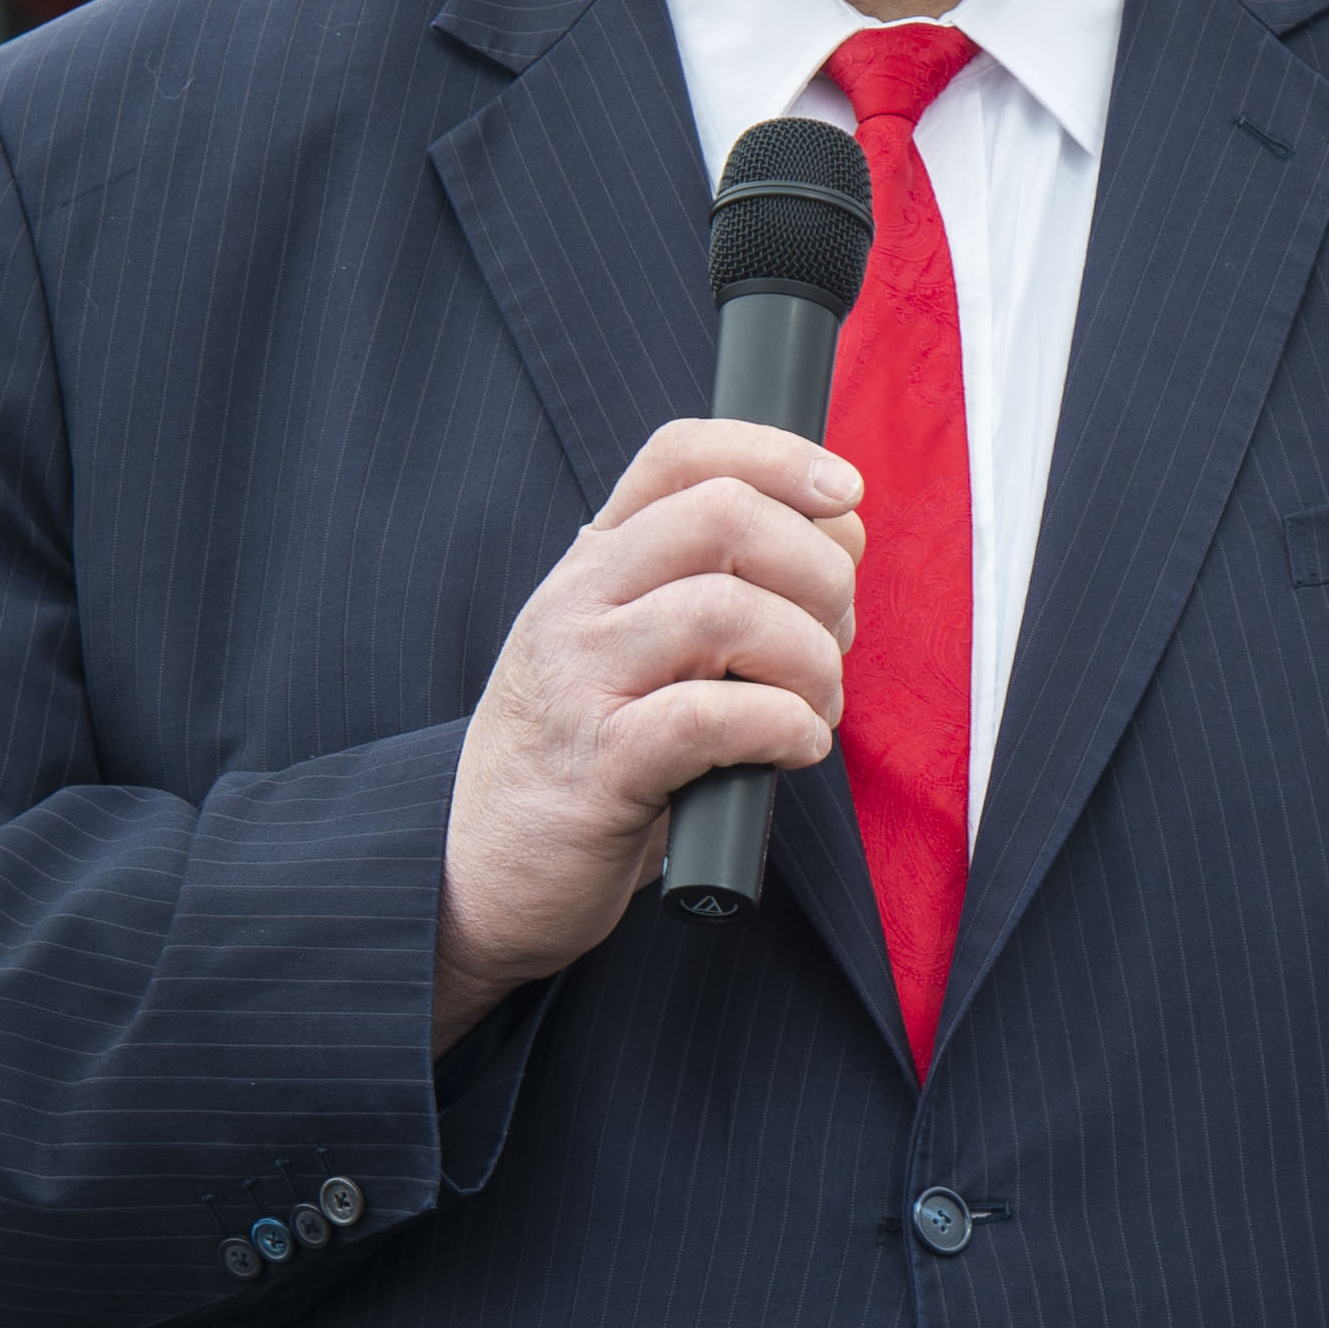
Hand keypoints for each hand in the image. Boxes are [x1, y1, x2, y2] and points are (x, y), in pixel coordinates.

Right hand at [434, 422, 866, 1050]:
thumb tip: (836, 537)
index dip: (779, 456)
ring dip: (810, 659)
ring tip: (816, 709)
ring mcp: (581, 679)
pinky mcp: (599, 764)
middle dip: (818, 570)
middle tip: (836, 637)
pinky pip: (713, 716)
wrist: (479, 873)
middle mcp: (579, 602)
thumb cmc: (590, 764)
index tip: (848, 496)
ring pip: (727, 610)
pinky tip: (795, 748)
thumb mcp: (638, 654)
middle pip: (724, 516)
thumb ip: (718, 592)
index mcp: (594, 563)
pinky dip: (784, 727)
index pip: (682, 454)